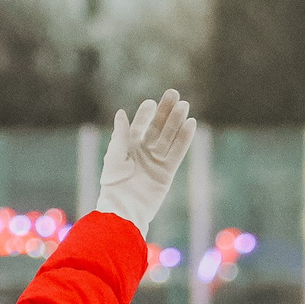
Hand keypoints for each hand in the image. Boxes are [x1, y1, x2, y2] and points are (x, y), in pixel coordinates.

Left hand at [94, 89, 194, 233]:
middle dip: (166, 112)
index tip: (152, 103)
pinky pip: (177, 152)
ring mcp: (156, 161)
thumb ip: (121, 135)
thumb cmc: (114, 184)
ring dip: (177, 121)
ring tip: (185, 105)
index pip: (140, 126)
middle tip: (174, 94)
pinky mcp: (167, 172)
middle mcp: (144, 152)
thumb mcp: (115, 156)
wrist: (124, 209)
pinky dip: (184, 139)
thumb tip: (122, 113)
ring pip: (169, 137)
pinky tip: (191, 124)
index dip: (146, 114)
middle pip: (158, 128)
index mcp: (129, 147)